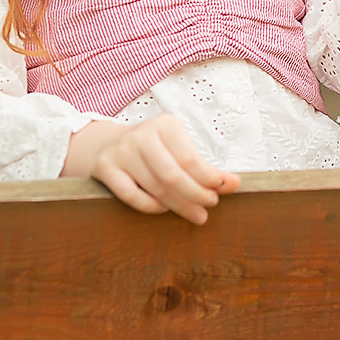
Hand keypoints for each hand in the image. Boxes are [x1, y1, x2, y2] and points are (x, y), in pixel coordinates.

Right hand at [67, 114, 239, 224]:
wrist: (106, 144)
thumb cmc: (153, 149)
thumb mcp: (177, 148)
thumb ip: (204, 167)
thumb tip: (234, 184)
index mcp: (165, 125)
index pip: (191, 158)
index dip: (209, 178)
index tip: (223, 189)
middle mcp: (141, 135)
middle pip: (173, 175)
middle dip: (196, 195)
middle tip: (210, 205)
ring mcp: (121, 152)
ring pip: (155, 187)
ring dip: (179, 205)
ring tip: (197, 214)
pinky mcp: (106, 168)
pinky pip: (132, 196)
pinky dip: (152, 206)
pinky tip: (165, 209)